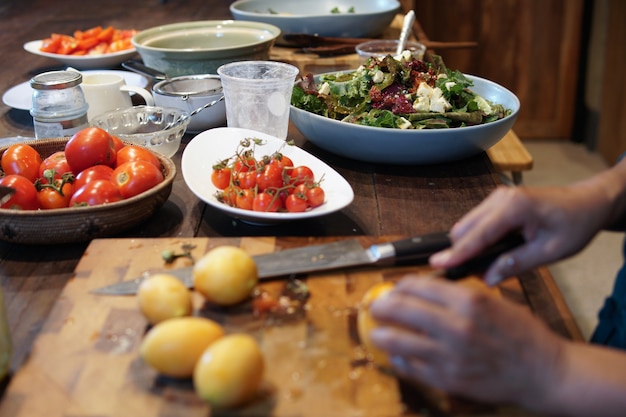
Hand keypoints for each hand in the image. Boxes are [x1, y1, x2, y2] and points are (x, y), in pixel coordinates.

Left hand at [369, 275, 565, 406]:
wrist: (543, 372)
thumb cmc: (521, 334)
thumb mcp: (493, 301)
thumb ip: (458, 294)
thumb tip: (424, 288)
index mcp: (468, 301)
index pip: (416, 285)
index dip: (399, 285)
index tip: (395, 288)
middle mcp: (456, 326)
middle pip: (400, 309)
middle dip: (381, 305)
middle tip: (376, 306)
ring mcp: (450, 355)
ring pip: (396, 340)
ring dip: (380, 333)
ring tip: (377, 331)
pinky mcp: (448, 380)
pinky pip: (409, 367)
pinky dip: (398, 358)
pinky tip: (397, 353)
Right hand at [430, 183, 610, 284]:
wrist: (588, 202)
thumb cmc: (575, 224)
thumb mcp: (551, 252)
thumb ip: (516, 264)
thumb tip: (487, 278)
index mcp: (515, 207)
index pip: (478, 234)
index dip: (457, 252)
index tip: (437, 264)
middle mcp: (502, 197)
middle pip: (465, 228)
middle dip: (462, 252)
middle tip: (469, 275)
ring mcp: (498, 197)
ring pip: (468, 224)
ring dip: (470, 245)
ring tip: (485, 266)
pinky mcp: (497, 201)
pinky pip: (476, 222)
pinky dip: (477, 238)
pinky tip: (490, 253)